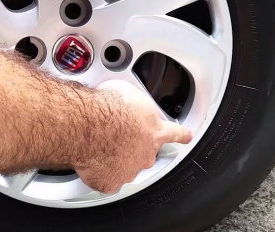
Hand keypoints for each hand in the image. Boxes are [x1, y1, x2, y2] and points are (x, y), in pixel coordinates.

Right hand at [74, 80, 191, 193]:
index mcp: (154, 132)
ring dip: (115, 158)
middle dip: (133, 145)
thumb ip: (136, 104)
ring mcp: (128, 171)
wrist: (89, 126)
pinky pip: (106, 180)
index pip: (174, 133)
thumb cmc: (108, 109)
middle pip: (145, 153)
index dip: (180, 135)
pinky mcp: (110, 182)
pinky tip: (93, 160)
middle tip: (115, 133)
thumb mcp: (130, 93)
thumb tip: (133, 100)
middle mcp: (145, 155)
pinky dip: (100, 173)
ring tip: (99, 144)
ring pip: (125, 167)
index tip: (186, 137)